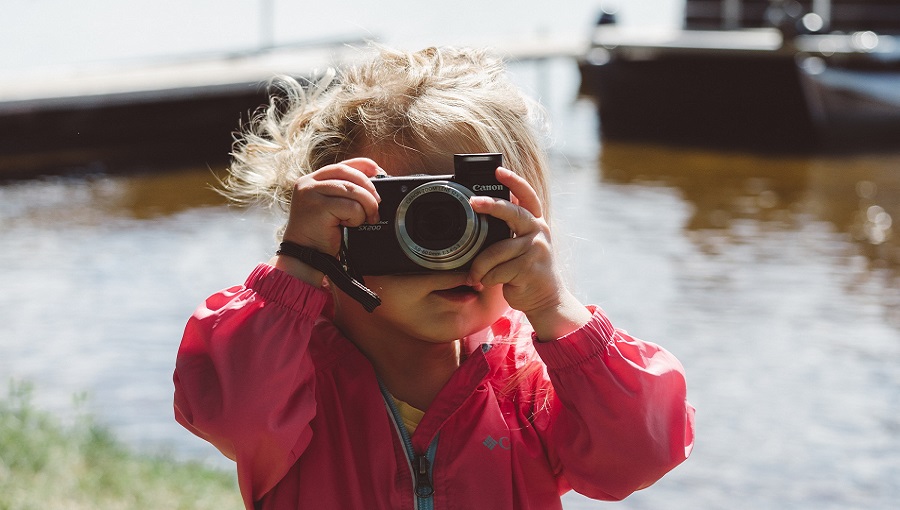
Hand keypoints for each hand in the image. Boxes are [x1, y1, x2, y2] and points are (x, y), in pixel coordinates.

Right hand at [271, 158, 383, 285]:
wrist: (305, 257)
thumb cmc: (321, 234)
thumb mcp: (333, 207)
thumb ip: (345, 192)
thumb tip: (375, 182)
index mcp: (313, 180)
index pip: (343, 165)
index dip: (364, 166)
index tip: (380, 173)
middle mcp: (309, 183)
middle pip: (349, 174)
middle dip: (369, 189)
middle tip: (377, 205)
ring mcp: (311, 194)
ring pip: (352, 190)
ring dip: (366, 206)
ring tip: (366, 219)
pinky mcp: (317, 208)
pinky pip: (351, 206)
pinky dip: (357, 217)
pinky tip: (349, 225)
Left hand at [467, 167, 590, 340]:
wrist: (546, 298)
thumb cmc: (526, 270)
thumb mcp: (524, 244)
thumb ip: (512, 230)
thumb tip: (486, 210)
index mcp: (535, 223)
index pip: (527, 196)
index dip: (514, 182)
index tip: (498, 171)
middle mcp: (538, 231)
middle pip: (512, 213)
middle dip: (491, 205)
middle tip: (473, 202)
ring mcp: (535, 249)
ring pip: (495, 251)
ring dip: (480, 267)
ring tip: (476, 275)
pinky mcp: (529, 268)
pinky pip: (496, 270)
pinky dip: (487, 278)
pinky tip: (491, 282)